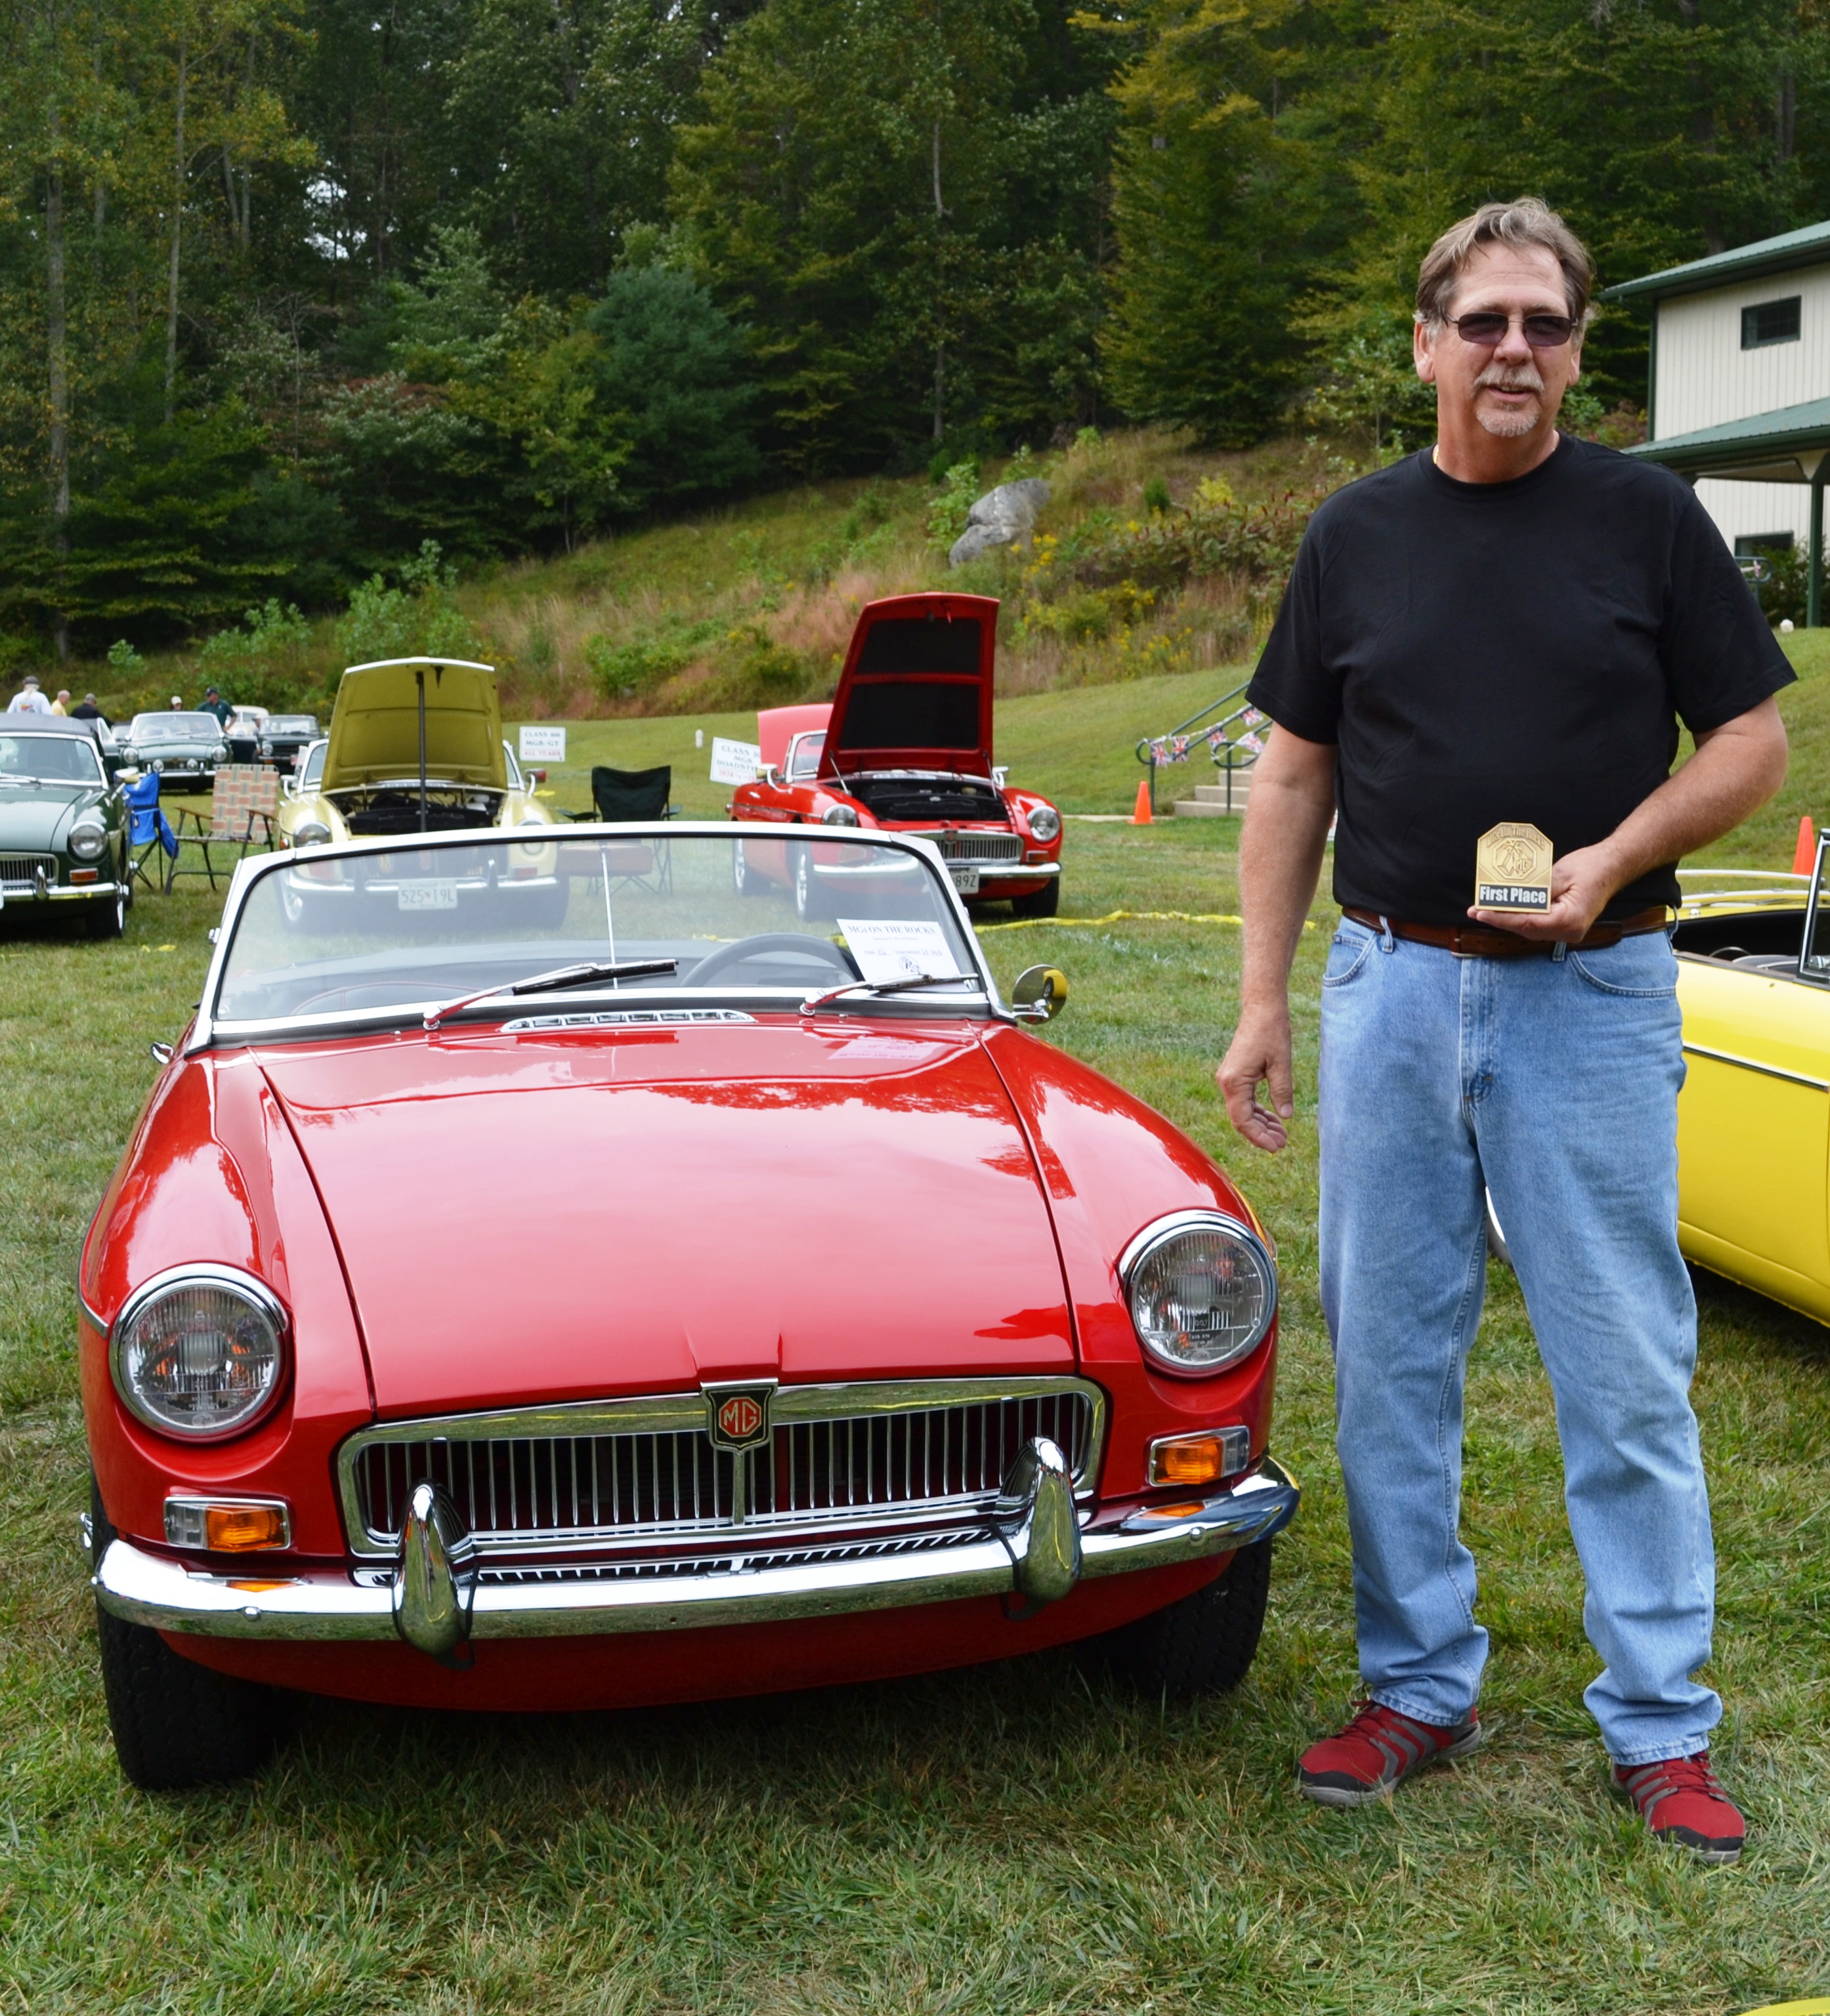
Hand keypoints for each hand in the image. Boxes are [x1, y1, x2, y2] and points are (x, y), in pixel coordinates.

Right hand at [1216, 1007, 1294, 1151]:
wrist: (1261, 1009)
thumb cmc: (1271, 1032)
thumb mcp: (1281, 1064)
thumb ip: (1282, 1092)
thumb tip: (1285, 1117)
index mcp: (1234, 1082)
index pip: (1242, 1120)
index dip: (1258, 1137)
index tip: (1276, 1147)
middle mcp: (1227, 1082)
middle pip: (1241, 1118)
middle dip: (1261, 1134)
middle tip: (1283, 1144)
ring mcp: (1230, 1079)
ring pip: (1243, 1111)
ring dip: (1261, 1123)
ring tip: (1282, 1134)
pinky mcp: (1236, 1075)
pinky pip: (1245, 1100)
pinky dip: (1258, 1111)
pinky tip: (1274, 1118)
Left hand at [1467, 842, 1618, 942]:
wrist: (1613, 867)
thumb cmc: (1591, 867)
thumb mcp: (1559, 874)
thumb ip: (1535, 891)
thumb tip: (1509, 898)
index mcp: (1571, 921)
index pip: (1527, 923)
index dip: (1501, 917)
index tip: (1481, 912)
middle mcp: (1570, 932)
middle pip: (1526, 929)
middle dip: (1500, 919)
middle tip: (1475, 910)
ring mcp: (1569, 932)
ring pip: (1530, 929)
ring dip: (1507, 919)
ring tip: (1484, 910)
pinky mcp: (1565, 926)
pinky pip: (1537, 925)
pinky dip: (1520, 917)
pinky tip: (1504, 910)